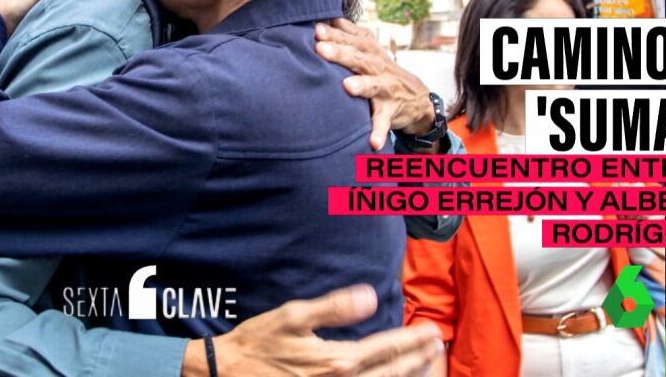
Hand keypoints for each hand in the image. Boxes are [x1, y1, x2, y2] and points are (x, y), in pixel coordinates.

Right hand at [181, 284, 442, 376]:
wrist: (228, 374)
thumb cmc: (258, 344)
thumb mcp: (292, 316)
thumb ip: (333, 307)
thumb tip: (370, 296)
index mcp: (337, 362)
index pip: (386, 349)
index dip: (412, 340)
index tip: (431, 331)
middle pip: (392, 373)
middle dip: (418, 360)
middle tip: (436, 347)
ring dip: (407, 375)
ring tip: (424, 365)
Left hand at [316, 19, 435, 148]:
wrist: (416, 96)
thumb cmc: (382, 69)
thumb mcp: (371, 48)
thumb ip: (351, 33)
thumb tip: (328, 18)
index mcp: (370, 51)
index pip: (352, 39)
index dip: (336, 34)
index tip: (317, 29)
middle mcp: (378, 67)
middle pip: (359, 58)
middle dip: (341, 53)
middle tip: (321, 49)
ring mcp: (386, 89)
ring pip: (374, 86)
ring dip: (362, 86)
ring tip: (347, 87)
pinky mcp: (390, 111)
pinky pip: (384, 122)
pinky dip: (379, 132)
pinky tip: (373, 143)